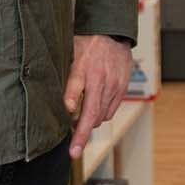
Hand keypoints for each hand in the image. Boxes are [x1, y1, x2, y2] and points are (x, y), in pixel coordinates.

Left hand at [63, 34, 133, 158]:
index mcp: (84, 68)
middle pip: (91, 113)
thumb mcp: (70, 56)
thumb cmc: (87, 46)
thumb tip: (62, 105)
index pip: (76, 88)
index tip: (69, 120)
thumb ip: (66, 80)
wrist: (113, 34)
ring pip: (101, 116)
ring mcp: (113, 84)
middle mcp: (100, 78)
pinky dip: (101, 115)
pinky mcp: (122, 88)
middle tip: (74, 150)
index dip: (72, 103)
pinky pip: (110, 111)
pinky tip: (93, 110)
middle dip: (82, 135)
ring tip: (79, 122)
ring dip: (90, 123)